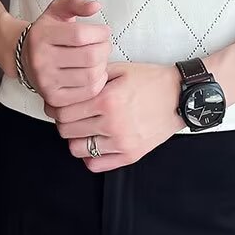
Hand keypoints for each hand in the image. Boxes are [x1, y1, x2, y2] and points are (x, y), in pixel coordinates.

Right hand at [18, 0, 111, 105]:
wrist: (24, 57)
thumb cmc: (47, 31)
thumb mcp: (57, 10)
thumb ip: (76, 3)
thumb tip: (96, 6)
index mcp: (42, 36)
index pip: (80, 35)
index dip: (100, 33)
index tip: (104, 31)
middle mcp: (41, 60)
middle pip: (89, 56)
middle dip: (105, 48)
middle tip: (104, 45)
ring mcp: (46, 81)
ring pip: (91, 75)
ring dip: (103, 65)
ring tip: (100, 58)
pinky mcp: (54, 98)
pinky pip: (88, 92)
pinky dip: (99, 81)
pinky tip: (96, 72)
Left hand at [44, 62, 184, 171]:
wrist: (180, 96)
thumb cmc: (151, 80)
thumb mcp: (121, 69)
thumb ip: (92, 76)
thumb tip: (67, 84)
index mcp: (107, 100)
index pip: (63, 110)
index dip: (54, 106)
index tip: (56, 104)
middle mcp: (112, 123)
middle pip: (66, 130)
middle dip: (62, 121)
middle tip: (69, 114)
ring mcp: (121, 142)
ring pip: (77, 148)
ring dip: (75, 137)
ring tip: (83, 127)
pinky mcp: (130, 155)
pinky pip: (96, 165)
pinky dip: (90, 155)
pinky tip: (95, 141)